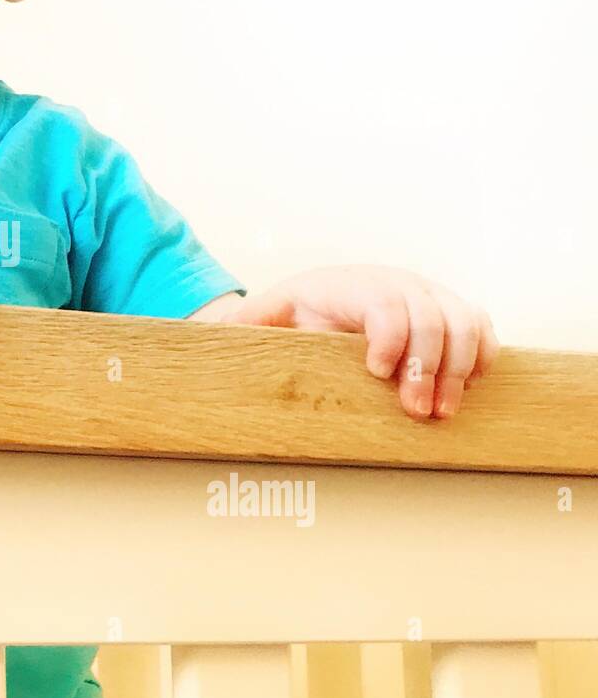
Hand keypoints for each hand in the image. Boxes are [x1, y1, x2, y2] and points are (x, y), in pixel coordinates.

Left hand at [221, 265, 499, 418]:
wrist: (328, 295)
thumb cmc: (300, 311)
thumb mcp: (270, 312)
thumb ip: (248, 323)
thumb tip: (214, 338)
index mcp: (354, 285)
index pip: (384, 302)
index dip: (389, 336)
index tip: (377, 372)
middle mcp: (398, 284)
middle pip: (431, 317)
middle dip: (428, 366)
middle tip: (415, 411)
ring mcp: (430, 297)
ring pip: (463, 323)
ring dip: (459, 370)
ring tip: (441, 413)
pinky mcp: (453, 313)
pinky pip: (481, 328)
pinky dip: (482, 357)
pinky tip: (468, 390)